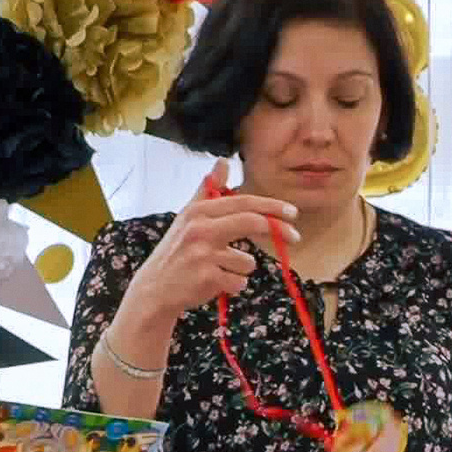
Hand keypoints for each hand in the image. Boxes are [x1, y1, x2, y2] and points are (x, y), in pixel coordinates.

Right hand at [124, 160, 298, 327]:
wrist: (155, 290)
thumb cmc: (177, 251)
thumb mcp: (188, 217)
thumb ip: (208, 190)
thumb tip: (223, 161)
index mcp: (198, 211)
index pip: (242, 202)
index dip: (271, 206)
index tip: (293, 212)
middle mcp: (199, 228)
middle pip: (250, 222)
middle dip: (278, 230)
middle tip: (296, 237)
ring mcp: (203, 254)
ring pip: (247, 261)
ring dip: (241, 269)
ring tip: (220, 270)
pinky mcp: (207, 278)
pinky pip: (240, 282)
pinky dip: (234, 286)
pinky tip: (215, 284)